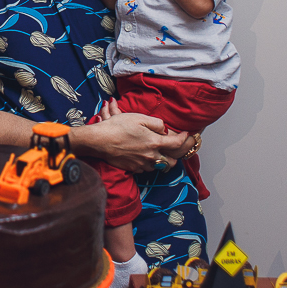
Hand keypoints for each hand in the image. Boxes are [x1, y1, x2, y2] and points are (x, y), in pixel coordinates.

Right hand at [76, 110, 190, 172]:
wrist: (100, 141)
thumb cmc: (118, 127)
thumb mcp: (139, 118)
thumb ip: (156, 123)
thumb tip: (164, 129)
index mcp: (154, 142)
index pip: (177, 144)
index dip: (185, 139)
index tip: (186, 135)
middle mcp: (151, 156)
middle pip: (171, 162)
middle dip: (176, 156)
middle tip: (175, 148)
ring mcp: (142, 164)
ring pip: (159, 167)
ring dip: (162, 161)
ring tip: (160, 153)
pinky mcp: (133, 168)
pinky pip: (146, 169)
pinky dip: (149, 164)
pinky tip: (145, 157)